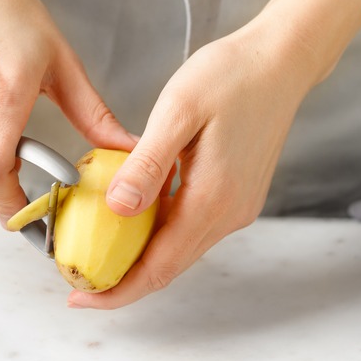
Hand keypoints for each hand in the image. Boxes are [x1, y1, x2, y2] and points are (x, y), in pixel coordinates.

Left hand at [64, 0, 360, 308]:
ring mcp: (237, 206)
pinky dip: (161, 233)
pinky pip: (192, 226)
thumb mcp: (179, 111)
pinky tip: (135, 217)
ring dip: (140, 258)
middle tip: (79, 282)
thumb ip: (148, 164)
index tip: (79, 299)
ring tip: (99, 252)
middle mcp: (230, 213)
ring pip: (181, 248)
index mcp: (213, 199)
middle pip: (169, 267)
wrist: (281, 60)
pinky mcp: (238, 193)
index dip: (117, 290)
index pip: (159, 266)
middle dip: (123, 282)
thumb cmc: (231, 76)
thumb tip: (117, 209)